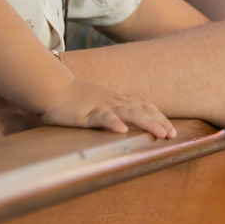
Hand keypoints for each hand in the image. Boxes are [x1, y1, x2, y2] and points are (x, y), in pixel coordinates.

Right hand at [41, 80, 175, 139]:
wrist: (52, 88)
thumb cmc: (74, 98)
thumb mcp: (99, 103)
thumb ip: (113, 112)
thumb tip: (127, 124)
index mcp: (117, 99)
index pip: (144, 106)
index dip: (159, 117)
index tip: (172, 130)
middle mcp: (114, 101)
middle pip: (142, 110)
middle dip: (159, 122)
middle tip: (172, 135)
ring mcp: (101, 106)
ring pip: (129, 113)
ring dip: (146, 122)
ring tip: (160, 133)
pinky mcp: (86, 112)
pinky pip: (102, 117)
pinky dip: (113, 123)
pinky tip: (122, 131)